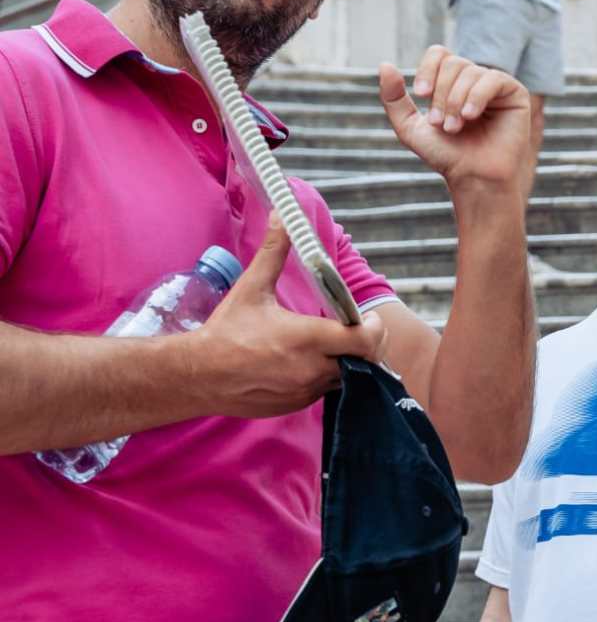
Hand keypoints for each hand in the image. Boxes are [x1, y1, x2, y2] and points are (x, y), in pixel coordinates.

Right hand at [191, 217, 387, 414]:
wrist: (197, 375)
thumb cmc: (226, 331)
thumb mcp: (252, 288)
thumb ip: (273, 252)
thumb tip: (283, 216)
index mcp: (308, 338)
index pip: (365, 339)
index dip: (373, 328)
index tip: (366, 317)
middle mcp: (313, 368)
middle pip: (364, 360)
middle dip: (367, 344)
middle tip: (357, 329)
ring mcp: (306, 390)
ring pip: (348, 377)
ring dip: (348, 361)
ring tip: (335, 343)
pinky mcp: (298, 405)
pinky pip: (327, 391)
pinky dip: (328, 377)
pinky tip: (313, 362)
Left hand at [381, 50, 531, 196]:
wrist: (473, 177)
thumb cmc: (446, 155)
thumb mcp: (410, 127)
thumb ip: (393, 98)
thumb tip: (385, 64)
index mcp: (452, 82)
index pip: (439, 54)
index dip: (427, 69)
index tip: (420, 95)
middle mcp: (474, 79)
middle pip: (452, 63)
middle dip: (442, 94)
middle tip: (441, 124)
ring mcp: (496, 85)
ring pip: (470, 72)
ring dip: (456, 101)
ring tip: (455, 127)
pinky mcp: (515, 93)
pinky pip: (492, 79)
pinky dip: (477, 96)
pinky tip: (470, 116)